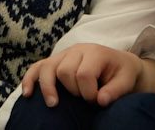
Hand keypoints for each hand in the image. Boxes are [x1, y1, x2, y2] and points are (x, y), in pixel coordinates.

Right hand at [19, 44, 151, 107]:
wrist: (119, 65)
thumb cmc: (122, 74)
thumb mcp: (126, 81)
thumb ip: (115, 91)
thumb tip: (100, 100)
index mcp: (95, 52)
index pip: (84, 73)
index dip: (89, 93)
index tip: (97, 101)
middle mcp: (77, 50)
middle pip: (64, 71)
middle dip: (73, 91)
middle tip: (84, 100)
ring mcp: (64, 54)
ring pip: (48, 68)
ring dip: (48, 87)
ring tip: (54, 104)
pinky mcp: (55, 61)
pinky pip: (37, 67)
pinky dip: (30, 80)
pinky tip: (28, 94)